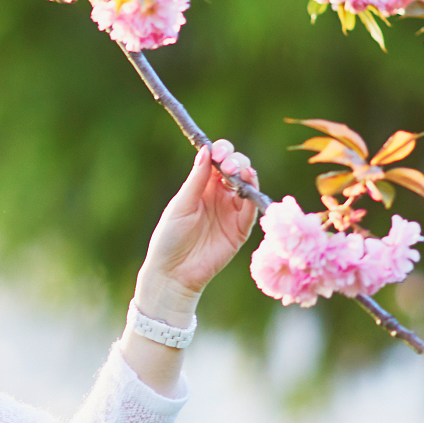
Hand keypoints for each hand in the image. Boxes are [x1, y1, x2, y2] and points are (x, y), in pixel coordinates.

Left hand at [135, 139, 259, 319]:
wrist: (174, 272)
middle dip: (236, 161)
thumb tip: (205, 150)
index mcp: (201, 186)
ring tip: (241, 171)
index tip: (218, 152)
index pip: (217, 160)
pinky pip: (251, 210)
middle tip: (228, 165)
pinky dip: (253, 197)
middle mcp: (219, 195)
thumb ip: (196, 180)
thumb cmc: (169, 237)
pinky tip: (249, 187)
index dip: (221, 151)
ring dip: (247, 174)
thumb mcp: (181, 205)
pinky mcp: (240, 229)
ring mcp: (231, 211)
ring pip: (247, 186)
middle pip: (236, 169)